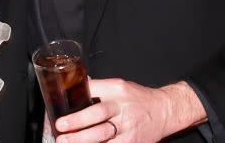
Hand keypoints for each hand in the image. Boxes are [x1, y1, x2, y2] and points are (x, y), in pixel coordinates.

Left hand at [54, 80, 205, 142]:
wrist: (165, 112)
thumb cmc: (139, 99)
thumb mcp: (120, 86)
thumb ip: (99, 89)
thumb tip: (74, 90)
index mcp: (117, 90)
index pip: (93, 89)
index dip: (76, 96)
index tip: (60, 104)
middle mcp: (122, 108)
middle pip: (98, 113)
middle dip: (77, 121)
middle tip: (61, 125)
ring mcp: (127, 127)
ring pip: (102, 135)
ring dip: (82, 140)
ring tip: (66, 142)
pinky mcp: (130, 142)